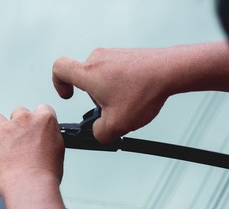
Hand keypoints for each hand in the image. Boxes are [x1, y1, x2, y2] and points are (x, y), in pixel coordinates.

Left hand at [0, 104, 64, 197]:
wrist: (31, 187)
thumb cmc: (45, 172)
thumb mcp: (58, 149)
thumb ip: (49, 136)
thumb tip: (44, 136)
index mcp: (43, 120)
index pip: (42, 109)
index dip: (38, 119)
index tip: (37, 127)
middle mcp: (23, 121)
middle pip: (18, 111)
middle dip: (19, 123)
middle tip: (21, 138)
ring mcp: (4, 132)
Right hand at [52, 48, 170, 143]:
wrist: (171, 70)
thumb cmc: (143, 92)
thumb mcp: (117, 124)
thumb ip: (99, 134)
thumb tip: (98, 133)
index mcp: (88, 73)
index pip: (59, 69)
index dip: (58, 84)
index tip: (68, 96)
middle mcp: (98, 59)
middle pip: (84, 79)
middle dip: (93, 97)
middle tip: (109, 109)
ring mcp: (113, 54)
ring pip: (101, 76)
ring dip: (109, 92)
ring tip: (127, 102)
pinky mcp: (126, 55)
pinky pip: (115, 71)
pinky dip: (121, 85)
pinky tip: (135, 95)